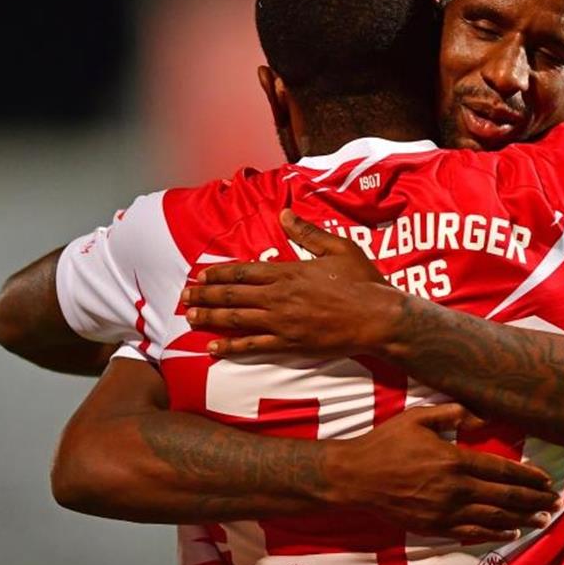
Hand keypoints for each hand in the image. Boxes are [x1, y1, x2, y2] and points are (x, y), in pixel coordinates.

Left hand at [183, 209, 403, 357]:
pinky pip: (254, 347)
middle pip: (234, 295)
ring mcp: (282, 323)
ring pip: (238, 319)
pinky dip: (231, 348)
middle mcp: (279, 297)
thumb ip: (308, 233)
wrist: (378, 318)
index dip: (220, 273)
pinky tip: (214, 349)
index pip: (244, 271)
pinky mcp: (290, 344)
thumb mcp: (338, 248)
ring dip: (211, 317)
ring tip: (191, 317)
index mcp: (289, 272)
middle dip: (206, 294)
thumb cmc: (363, 281)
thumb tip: (283, 215)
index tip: (201, 273)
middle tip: (185, 296)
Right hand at [327, 403, 559, 542]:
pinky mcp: (434, 527)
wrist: (355, 477)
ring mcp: (445, 511)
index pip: (502, 470)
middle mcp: (455, 489)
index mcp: (454, 460)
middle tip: (556, 502)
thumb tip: (483, 411)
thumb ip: (453, 413)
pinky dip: (495, 534)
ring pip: (494, 518)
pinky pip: (472, 532)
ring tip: (543, 519)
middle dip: (534, 500)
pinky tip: (511, 533)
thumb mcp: (419, 418)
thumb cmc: (386, 443)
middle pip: (505, 497)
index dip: (528, 476)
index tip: (547, 480)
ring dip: (522, 519)